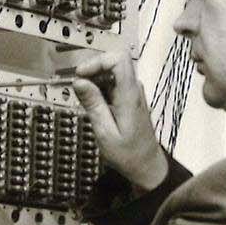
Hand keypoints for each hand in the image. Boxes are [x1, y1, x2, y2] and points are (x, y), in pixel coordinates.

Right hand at [69, 51, 168, 192]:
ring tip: (87, 103)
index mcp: (129, 95)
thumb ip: (93, 104)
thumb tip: (79, 81)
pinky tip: (95, 107)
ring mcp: (133, 93)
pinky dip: (100, 91)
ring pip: (110, 73)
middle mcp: (134, 89)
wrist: (147, 165)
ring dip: (94, 83)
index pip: (119, 59)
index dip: (97, 62)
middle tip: (79, 91)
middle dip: (92, 73)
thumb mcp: (105, 132)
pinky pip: (112, 85)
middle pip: (112, 63)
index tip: (81, 75)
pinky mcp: (129, 98)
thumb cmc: (128, 154)